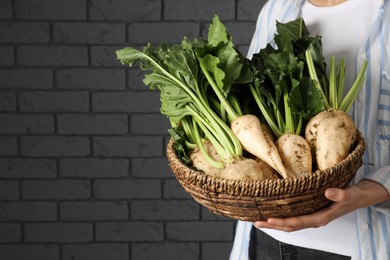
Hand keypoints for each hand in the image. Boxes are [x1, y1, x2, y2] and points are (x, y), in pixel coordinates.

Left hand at [254, 180, 389, 231]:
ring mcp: (311, 217)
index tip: (270, 219)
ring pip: (290, 224)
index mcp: (321, 218)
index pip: (298, 222)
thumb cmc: (352, 196)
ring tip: (259, 221)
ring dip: (274, 223)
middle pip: (290, 226)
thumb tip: (329, 192)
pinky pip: (293, 218)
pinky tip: (273, 214)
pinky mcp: (310, 212)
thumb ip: (339, 194)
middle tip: (257, 222)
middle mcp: (314, 219)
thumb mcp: (348, 194)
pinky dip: (282, 218)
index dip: (284, 222)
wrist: (358, 197)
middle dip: (273, 225)